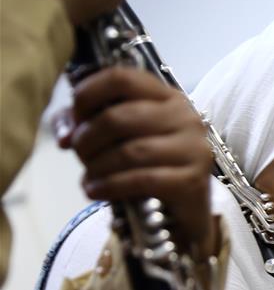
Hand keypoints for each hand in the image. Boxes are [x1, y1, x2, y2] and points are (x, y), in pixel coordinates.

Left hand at [62, 67, 215, 258]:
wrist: (183, 211)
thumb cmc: (150, 167)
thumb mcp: (121, 139)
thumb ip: (87, 127)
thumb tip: (64, 136)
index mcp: (167, 97)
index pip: (122, 78)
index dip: (88, 94)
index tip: (76, 117)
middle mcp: (185, 117)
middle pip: (121, 117)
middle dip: (88, 138)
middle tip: (79, 153)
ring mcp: (193, 149)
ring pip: (131, 151)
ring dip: (98, 166)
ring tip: (88, 178)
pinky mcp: (192, 180)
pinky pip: (143, 179)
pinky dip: (111, 186)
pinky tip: (97, 191)